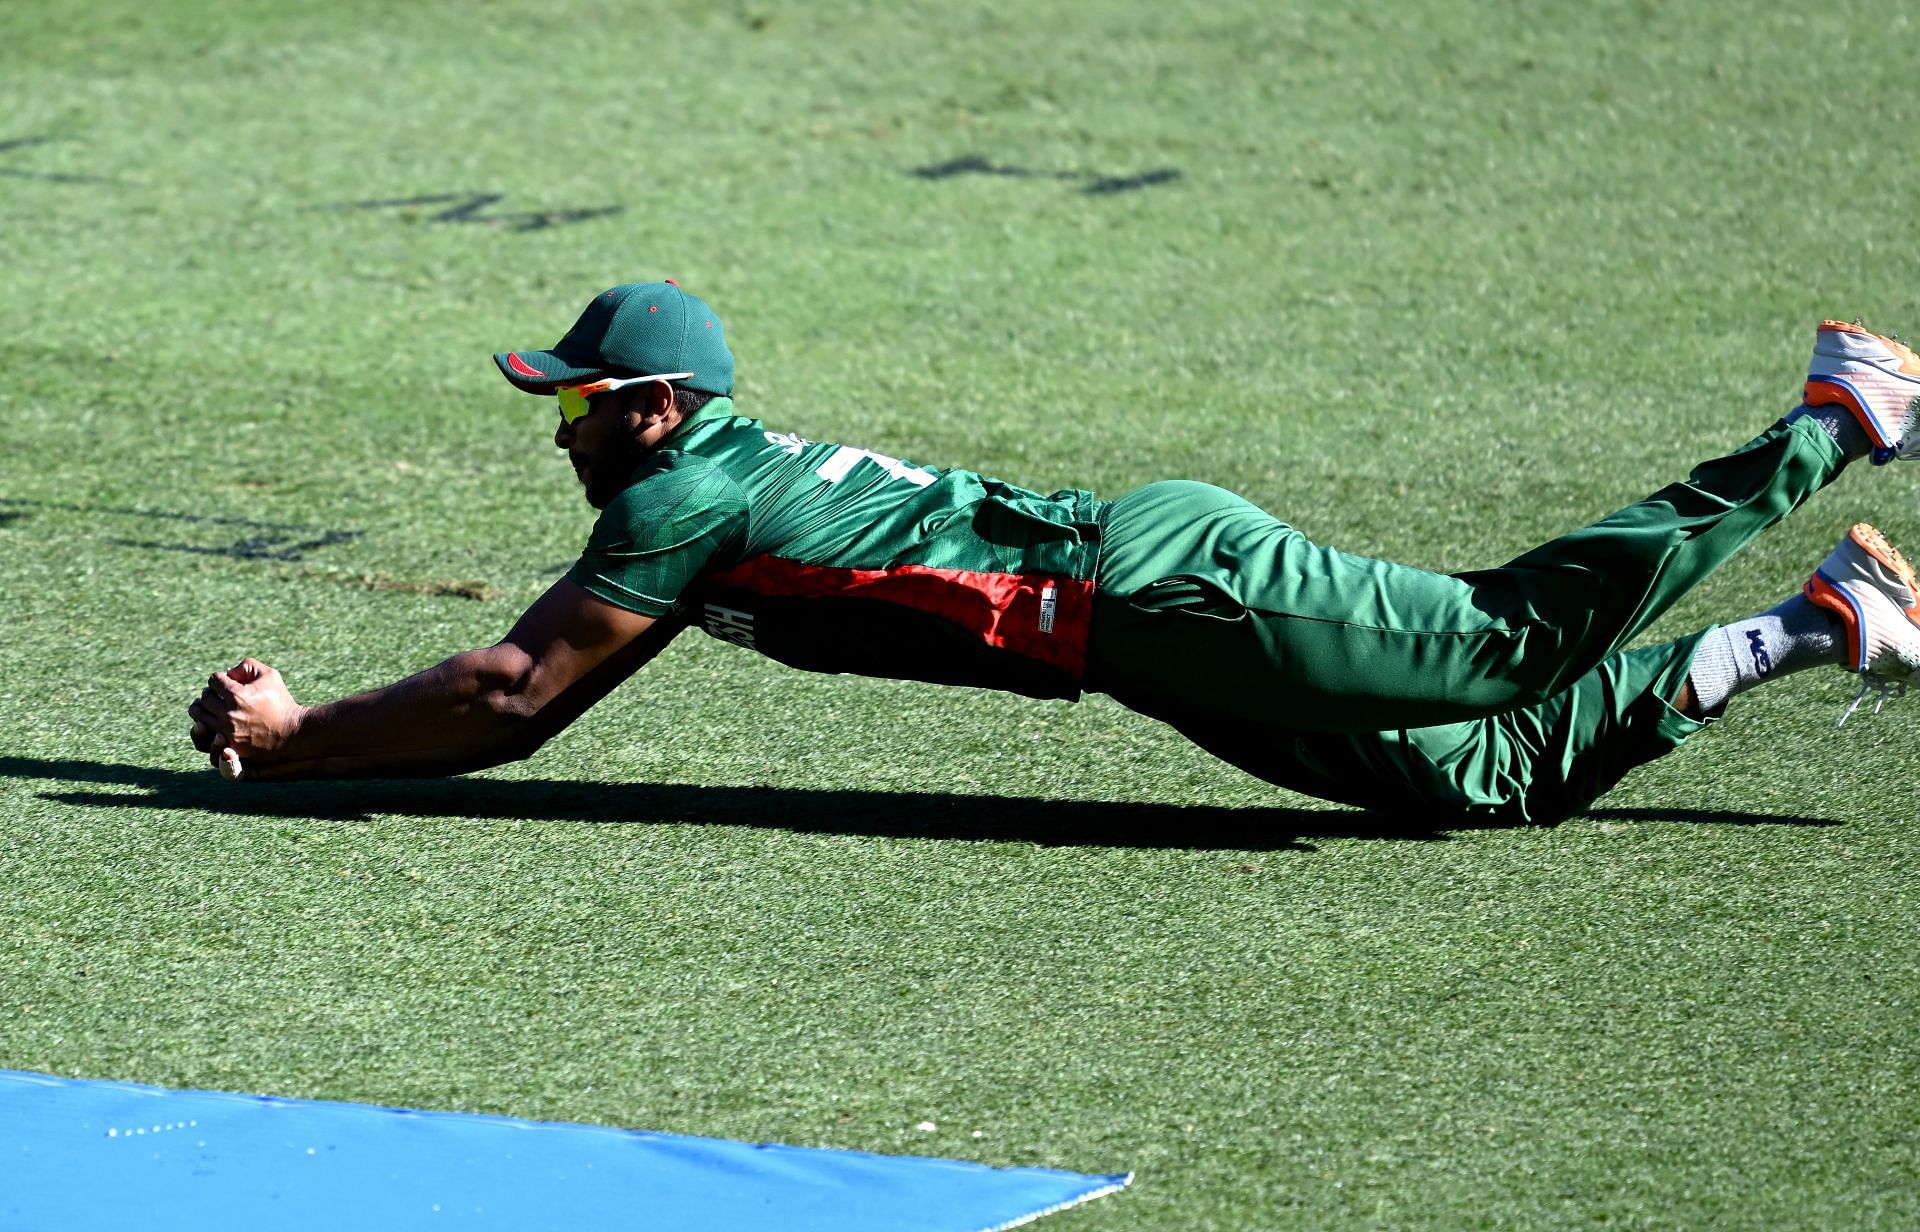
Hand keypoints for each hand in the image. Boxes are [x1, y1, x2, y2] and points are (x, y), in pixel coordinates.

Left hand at [188, 659, 304, 773]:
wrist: (293, 732)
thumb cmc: (282, 702)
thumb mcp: (271, 676)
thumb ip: (248, 666)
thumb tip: (228, 672)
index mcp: (237, 695)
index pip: (213, 680)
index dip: (220, 679)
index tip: (227, 684)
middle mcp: (229, 713)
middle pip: (204, 698)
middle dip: (211, 694)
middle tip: (219, 696)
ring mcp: (228, 732)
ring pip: (199, 716)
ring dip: (203, 709)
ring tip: (213, 708)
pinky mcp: (229, 745)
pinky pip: (206, 733)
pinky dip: (206, 727)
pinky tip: (214, 722)